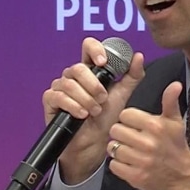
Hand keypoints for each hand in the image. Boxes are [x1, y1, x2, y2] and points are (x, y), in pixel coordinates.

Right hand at [42, 37, 144, 183]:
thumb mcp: (123, 95)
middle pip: (78, 67)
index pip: (88, 47)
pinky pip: (58, 96)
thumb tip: (138, 56)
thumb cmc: (106, 118)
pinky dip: (73, 106)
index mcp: (91, 70)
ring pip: (69, 83)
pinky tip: (82, 114)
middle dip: (93, 85)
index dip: (95, 49)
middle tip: (102, 99)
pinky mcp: (50, 100)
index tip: (104, 62)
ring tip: (94, 111)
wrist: (95, 143)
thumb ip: (132, 76)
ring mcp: (60, 86)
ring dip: (85, 99)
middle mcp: (74, 75)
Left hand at [107, 81, 189, 189]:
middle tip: (130, 137)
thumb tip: (175, 84)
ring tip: (129, 149)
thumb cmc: (175, 145)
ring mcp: (141, 161)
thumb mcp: (175, 120)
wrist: (183, 174)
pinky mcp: (136, 176)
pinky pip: (114, 165)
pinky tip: (129, 162)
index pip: (125, 115)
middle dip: (121, 133)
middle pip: (115, 130)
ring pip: (113, 148)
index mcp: (155, 126)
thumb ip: (170, 100)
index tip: (135, 124)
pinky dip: (118, 164)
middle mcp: (147, 143)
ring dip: (118, 149)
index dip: (128, 119)